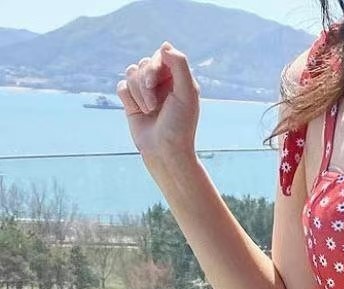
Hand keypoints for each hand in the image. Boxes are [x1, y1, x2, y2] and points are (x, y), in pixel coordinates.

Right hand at [116, 41, 200, 160]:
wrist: (164, 152)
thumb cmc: (179, 125)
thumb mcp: (186, 94)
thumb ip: (179, 65)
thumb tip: (164, 45)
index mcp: (178, 78)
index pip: (160, 55)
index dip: (153, 67)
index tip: (153, 83)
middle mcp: (162, 82)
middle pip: (143, 63)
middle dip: (145, 85)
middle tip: (154, 106)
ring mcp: (146, 91)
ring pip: (131, 73)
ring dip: (138, 95)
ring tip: (149, 112)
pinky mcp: (132, 101)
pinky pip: (121, 86)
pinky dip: (128, 99)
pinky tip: (138, 112)